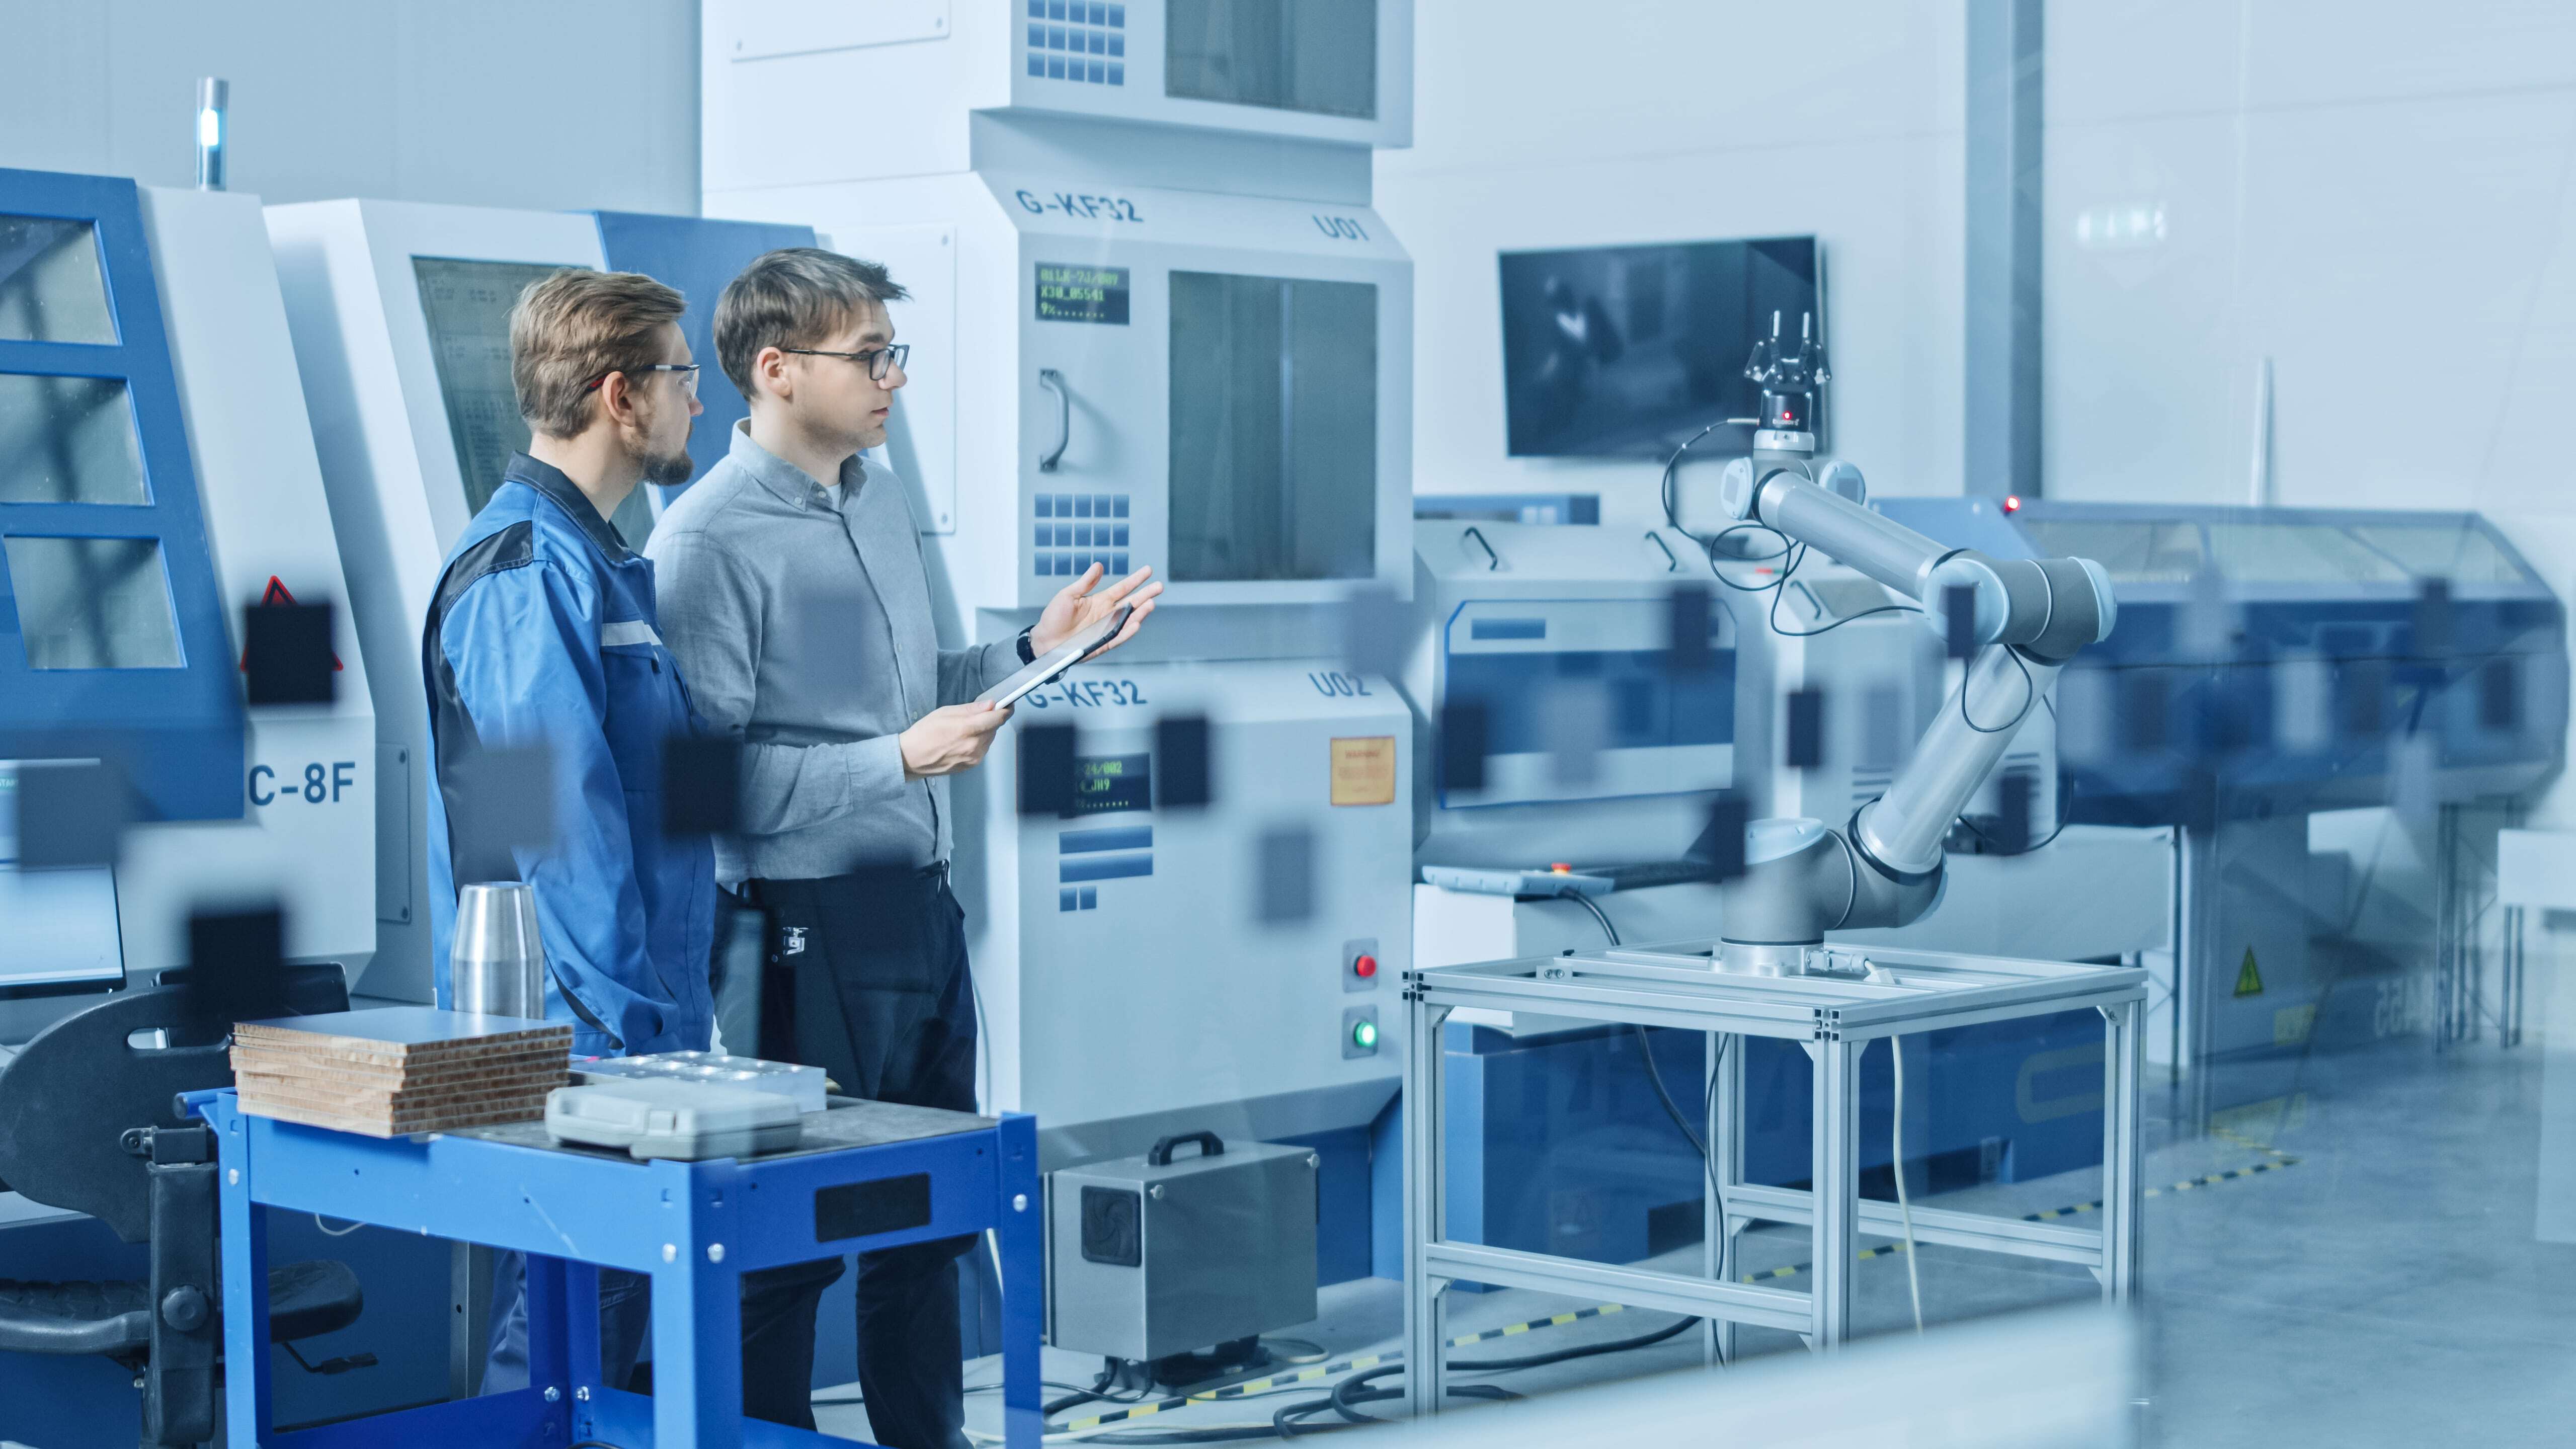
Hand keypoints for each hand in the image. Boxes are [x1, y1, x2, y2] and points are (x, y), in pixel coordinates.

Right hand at [900, 701, 1010, 778]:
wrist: (911, 758)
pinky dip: (979, 741)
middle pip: (994, 728)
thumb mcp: (945, 713)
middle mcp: (974, 746)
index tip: (1009, 704)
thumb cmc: (923, 734)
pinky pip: (983, 749)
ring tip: (965, 728)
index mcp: (967, 729)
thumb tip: (989, 704)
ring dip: (985, 731)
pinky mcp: (971, 765)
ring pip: (989, 739)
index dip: (1006, 709)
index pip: (997, 718)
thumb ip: (971, 709)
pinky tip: (964, 739)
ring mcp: (973, 758)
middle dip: (991, 719)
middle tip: (979, 714)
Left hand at [1029, 564, 1161, 661]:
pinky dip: (1127, 631)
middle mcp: (1107, 614)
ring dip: (1140, 613)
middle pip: (1131, 603)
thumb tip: (1099, 565)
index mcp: (1100, 601)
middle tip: (1160, 586)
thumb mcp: (1068, 595)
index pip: (1123, 588)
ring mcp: (1106, 629)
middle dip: (1146, 594)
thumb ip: (1086, 582)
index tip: (1148, 571)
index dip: (1136, 580)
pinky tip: (1137, 623)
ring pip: (1128, 620)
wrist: (1045, 641)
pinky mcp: (1103, 643)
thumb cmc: (1054, 617)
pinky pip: (1118, 637)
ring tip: (1151, 603)